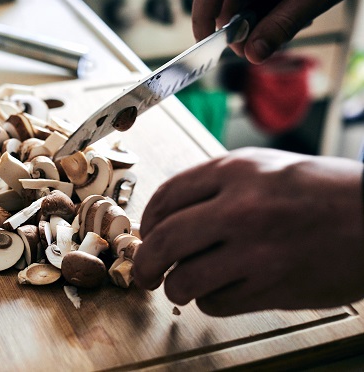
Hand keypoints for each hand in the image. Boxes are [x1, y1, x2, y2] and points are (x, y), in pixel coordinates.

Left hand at [132, 147, 363, 315]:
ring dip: (178, 286)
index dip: (148, 221)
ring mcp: (257, 252)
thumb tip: (169, 214)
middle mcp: (241, 209)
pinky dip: (211, 300)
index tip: (147, 234)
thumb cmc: (325, 191)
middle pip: (164, 241)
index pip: (166, 197)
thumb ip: (215, 185)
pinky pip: (216, 304)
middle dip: (146, 262)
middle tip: (146, 272)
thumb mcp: (265, 167)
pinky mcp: (272, 289)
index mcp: (236, 171)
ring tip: (187, 282)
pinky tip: (224, 288)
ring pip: (184, 280)